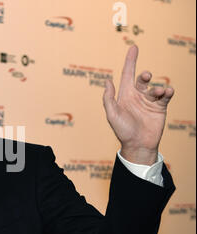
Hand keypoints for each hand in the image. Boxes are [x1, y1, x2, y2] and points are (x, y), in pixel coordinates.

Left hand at [103, 45, 174, 164]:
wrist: (138, 145)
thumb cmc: (122, 131)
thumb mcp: (112, 115)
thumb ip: (109, 98)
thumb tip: (107, 81)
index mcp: (125, 95)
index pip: (127, 74)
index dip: (130, 61)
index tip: (133, 47)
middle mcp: (137, 96)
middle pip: (142, 79)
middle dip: (144, 75)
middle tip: (146, 76)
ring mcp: (149, 101)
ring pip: (155, 87)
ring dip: (157, 88)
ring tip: (158, 93)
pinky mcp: (160, 107)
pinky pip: (166, 95)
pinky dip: (167, 92)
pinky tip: (167, 92)